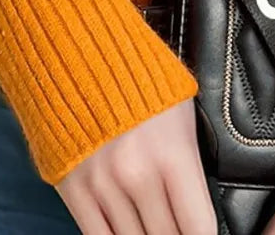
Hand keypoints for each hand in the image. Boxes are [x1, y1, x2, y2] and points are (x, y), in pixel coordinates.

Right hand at [56, 98, 217, 234]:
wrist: (80, 56)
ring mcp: (103, 185)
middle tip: (176, 230)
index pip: (197, 225)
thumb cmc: (138, 82)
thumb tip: (200, 202)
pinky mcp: (74, 190)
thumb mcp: (181, 112)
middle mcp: (138, 175)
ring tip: (152, 227)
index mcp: (173, 153)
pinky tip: (126, 231)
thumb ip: (191, 161)